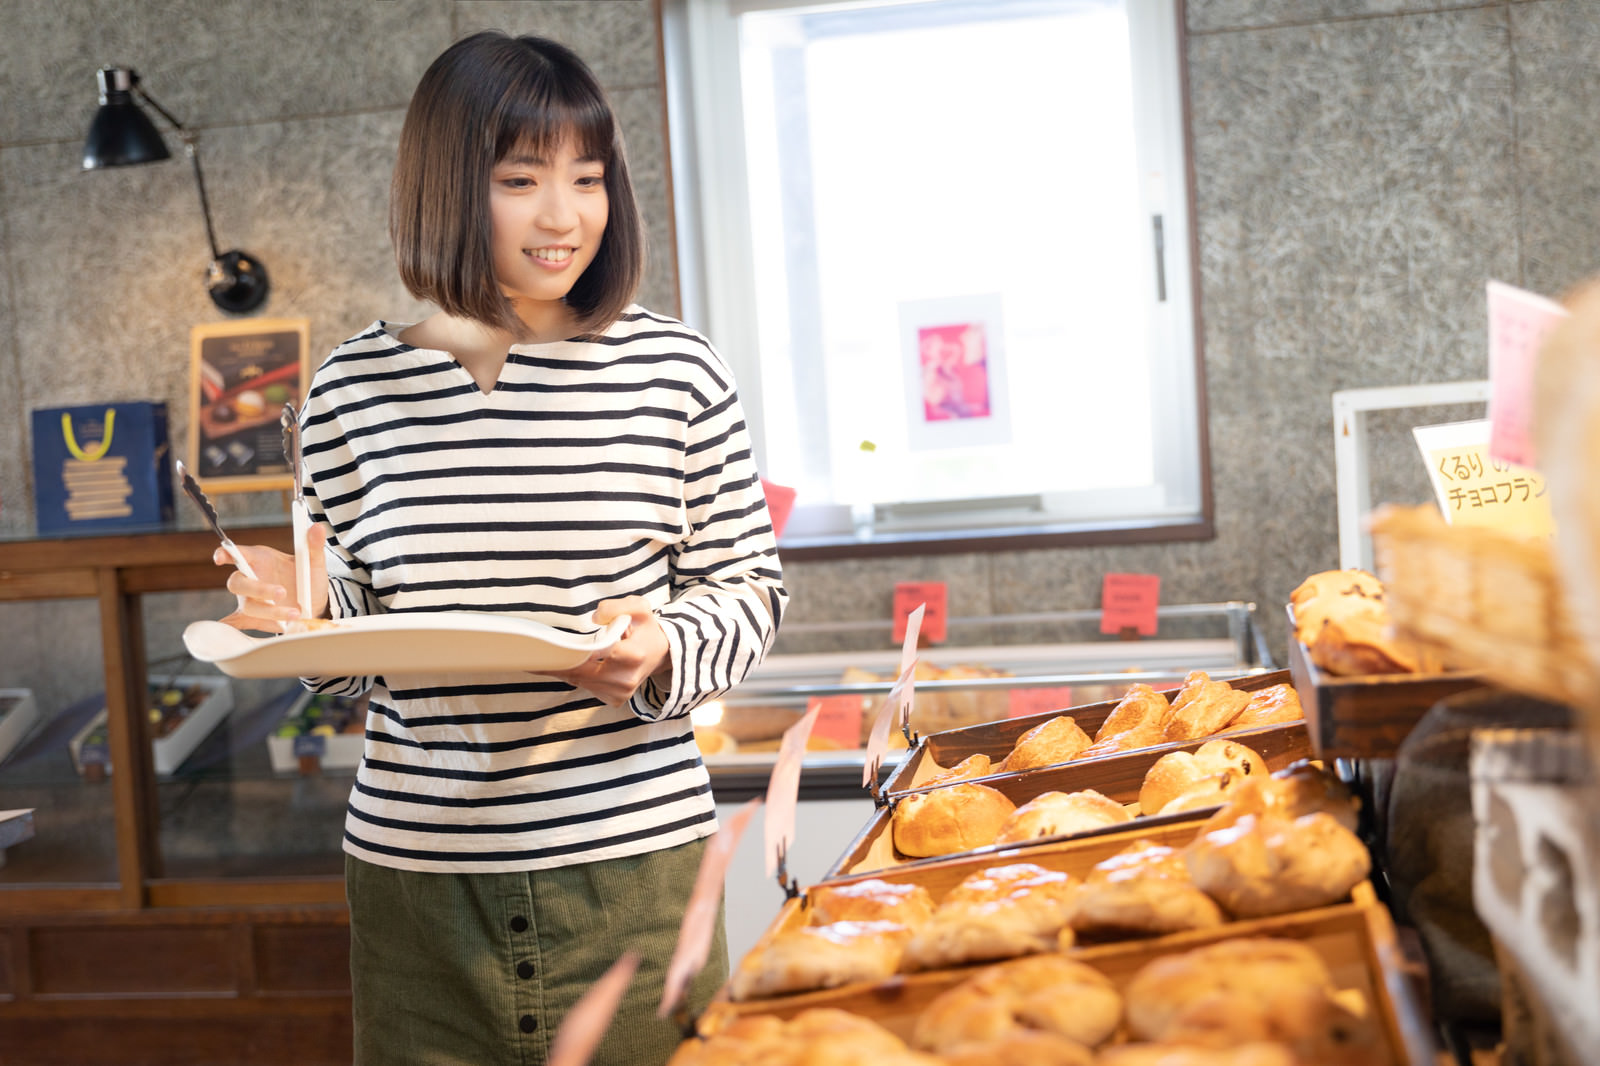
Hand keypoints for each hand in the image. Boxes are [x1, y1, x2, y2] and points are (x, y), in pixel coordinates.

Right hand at [215, 524, 329, 633]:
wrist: (315, 602)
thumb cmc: (308, 578)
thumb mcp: (314, 562)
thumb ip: (314, 546)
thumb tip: (317, 527)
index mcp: (261, 559)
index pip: (238, 553)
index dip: (227, 553)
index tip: (221, 557)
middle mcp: (252, 578)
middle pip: (238, 582)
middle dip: (259, 589)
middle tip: (282, 592)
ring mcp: (251, 599)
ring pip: (248, 606)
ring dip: (270, 611)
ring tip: (296, 613)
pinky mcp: (254, 618)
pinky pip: (236, 623)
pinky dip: (229, 628)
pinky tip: (223, 634)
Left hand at [547, 596, 670, 706]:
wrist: (660, 653)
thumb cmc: (645, 628)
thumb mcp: (638, 607)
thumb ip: (616, 607)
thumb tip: (595, 617)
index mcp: (633, 655)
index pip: (595, 654)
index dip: (570, 652)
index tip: (546, 651)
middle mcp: (626, 679)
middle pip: (581, 672)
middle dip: (558, 663)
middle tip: (532, 654)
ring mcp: (620, 693)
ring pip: (580, 681)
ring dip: (563, 670)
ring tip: (543, 658)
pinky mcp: (614, 700)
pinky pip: (586, 687)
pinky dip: (574, 676)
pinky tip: (565, 665)